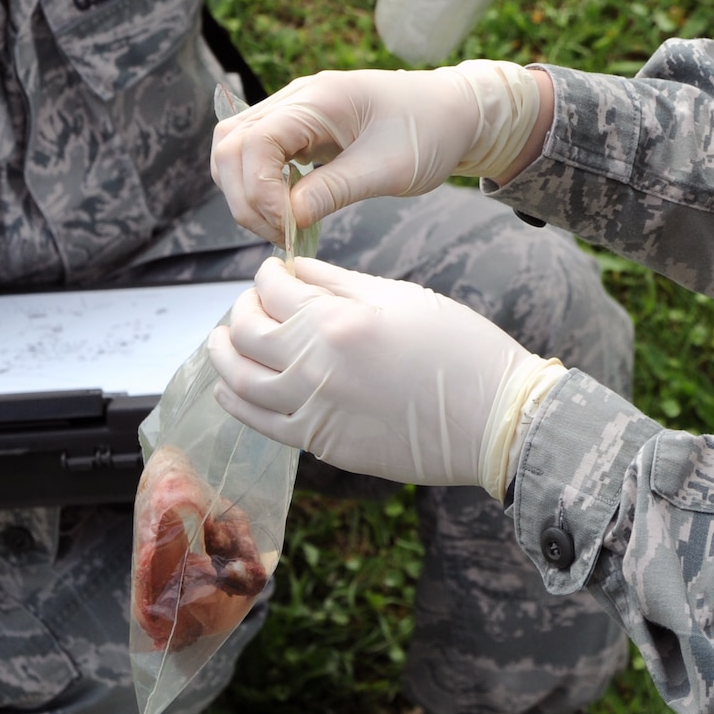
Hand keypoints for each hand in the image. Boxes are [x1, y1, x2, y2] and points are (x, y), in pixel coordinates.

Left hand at [208, 257, 561, 494]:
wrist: (492, 418)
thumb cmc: (461, 349)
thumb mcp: (403, 297)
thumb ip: (340, 283)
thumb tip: (296, 270)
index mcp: (337, 321)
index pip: (274, 290)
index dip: (267, 275)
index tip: (273, 271)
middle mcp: (315, 366)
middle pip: (246, 333)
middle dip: (241, 309)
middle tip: (250, 301)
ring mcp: (314, 410)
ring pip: (240, 380)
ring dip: (223, 355)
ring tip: (221, 341)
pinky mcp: (322, 444)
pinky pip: (260, 422)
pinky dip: (236, 401)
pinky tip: (230, 388)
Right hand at [209, 62, 540, 240]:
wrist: (456, 112)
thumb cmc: (430, 132)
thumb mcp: (389, 169)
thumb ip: (335, 190)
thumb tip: (287, 218)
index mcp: (318, 98)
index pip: (253, 142)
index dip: (258, 190)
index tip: (286, 227)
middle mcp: (296, 98)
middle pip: (231, 145)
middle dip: (245, 197)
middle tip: (281, 235)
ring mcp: (294, 111)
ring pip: (236, 150)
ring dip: (248, 194)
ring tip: (283, 228)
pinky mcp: (299, 129)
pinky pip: (257, 155)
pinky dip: (262, 187)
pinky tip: (290, 212)